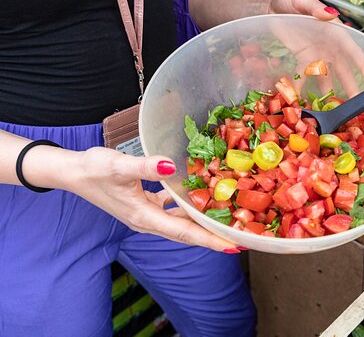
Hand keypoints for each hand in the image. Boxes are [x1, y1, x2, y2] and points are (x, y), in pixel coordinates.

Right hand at [67, 147, 237, 252]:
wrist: (72, 172)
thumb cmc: (93, 169)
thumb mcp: (119, 166)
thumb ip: (146, 167)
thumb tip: (171, 166)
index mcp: (144, 217)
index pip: (184, 232)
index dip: (210, 239)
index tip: (233, 245)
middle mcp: (147, 221)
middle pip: (187, 232)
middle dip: (213, 235)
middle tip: (241, 234)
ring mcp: (146, 215)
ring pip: (181, 222)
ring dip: (202, 221)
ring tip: (228, 217)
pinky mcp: (144, 206)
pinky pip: (173, 210)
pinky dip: (188, 206)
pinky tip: (199, 195)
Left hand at [265, 0, 363, 95]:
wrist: (269, 4)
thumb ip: (314, 7)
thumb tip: (329, 13)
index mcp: (334, 30)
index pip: (353, 49)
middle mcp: (328, 45)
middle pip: (343, 68)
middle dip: (351, 85)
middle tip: (358, 103)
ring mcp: (316, 53)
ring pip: (327, 75)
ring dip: (331, 92)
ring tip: (337, 109)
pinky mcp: (301, 58)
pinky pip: (304, 75)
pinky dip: (303, 87)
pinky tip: (302, 99)